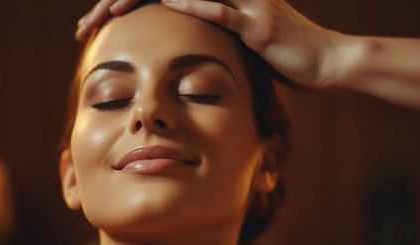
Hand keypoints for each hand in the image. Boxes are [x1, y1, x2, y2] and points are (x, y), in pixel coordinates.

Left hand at [75, 0, 345, 88]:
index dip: (130, 6)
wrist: (331, 63)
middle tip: (87, 23)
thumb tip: (196, 62)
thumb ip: (222, 46)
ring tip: (107, 12)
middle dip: (119, 2)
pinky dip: (191, 4)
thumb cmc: (291, 60)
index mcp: (224, 0)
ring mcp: (246, 4)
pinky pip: (220, 10)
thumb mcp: (248, 51)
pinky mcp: (258, 24)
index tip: (100, 26)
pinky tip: (162, 2)